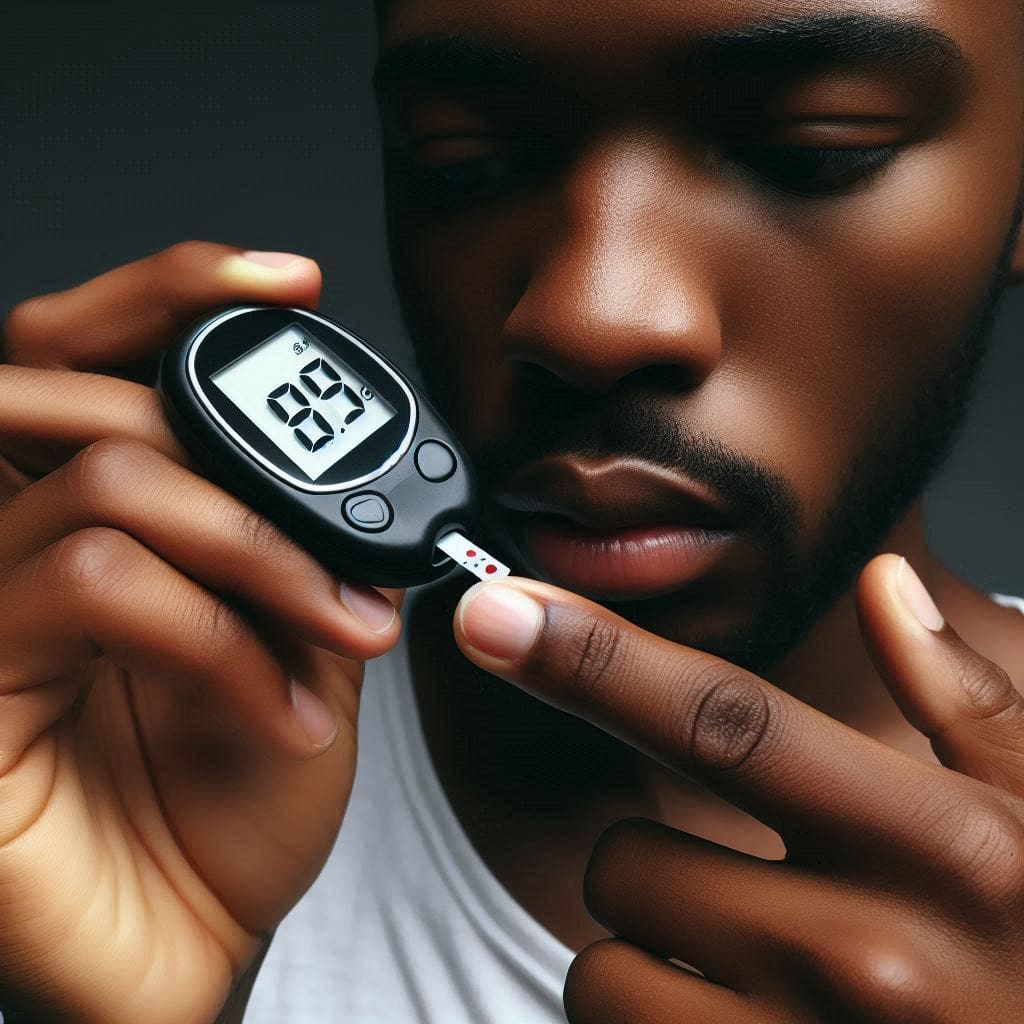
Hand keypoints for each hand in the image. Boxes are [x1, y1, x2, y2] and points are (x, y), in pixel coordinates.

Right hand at [0, 244, 401, 1023]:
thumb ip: (292, 541)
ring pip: (106, 482)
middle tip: (333, 514)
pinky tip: (288, 710)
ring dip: (260, 547)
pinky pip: (93, 583)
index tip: (292, 280)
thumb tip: (340, 469)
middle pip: (58, 386)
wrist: (201, 946)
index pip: (82, 360)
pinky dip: (224, 633)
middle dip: (228, 430)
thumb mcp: (292, 644)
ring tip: (347, 627)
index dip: (171, 292)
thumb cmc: (235, 803)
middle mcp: (0, 548)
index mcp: (76, 523)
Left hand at [454, 562, 1023, 1021]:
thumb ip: (965, 700)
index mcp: (929, 842)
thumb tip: (886, 586)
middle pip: (628, 862)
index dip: (591, 656)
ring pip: (606, 974)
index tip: (495, 614)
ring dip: (645, 957)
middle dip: (649, 863)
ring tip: (741, 970)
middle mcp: (857, 953)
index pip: (722, 718)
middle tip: (737, 884)